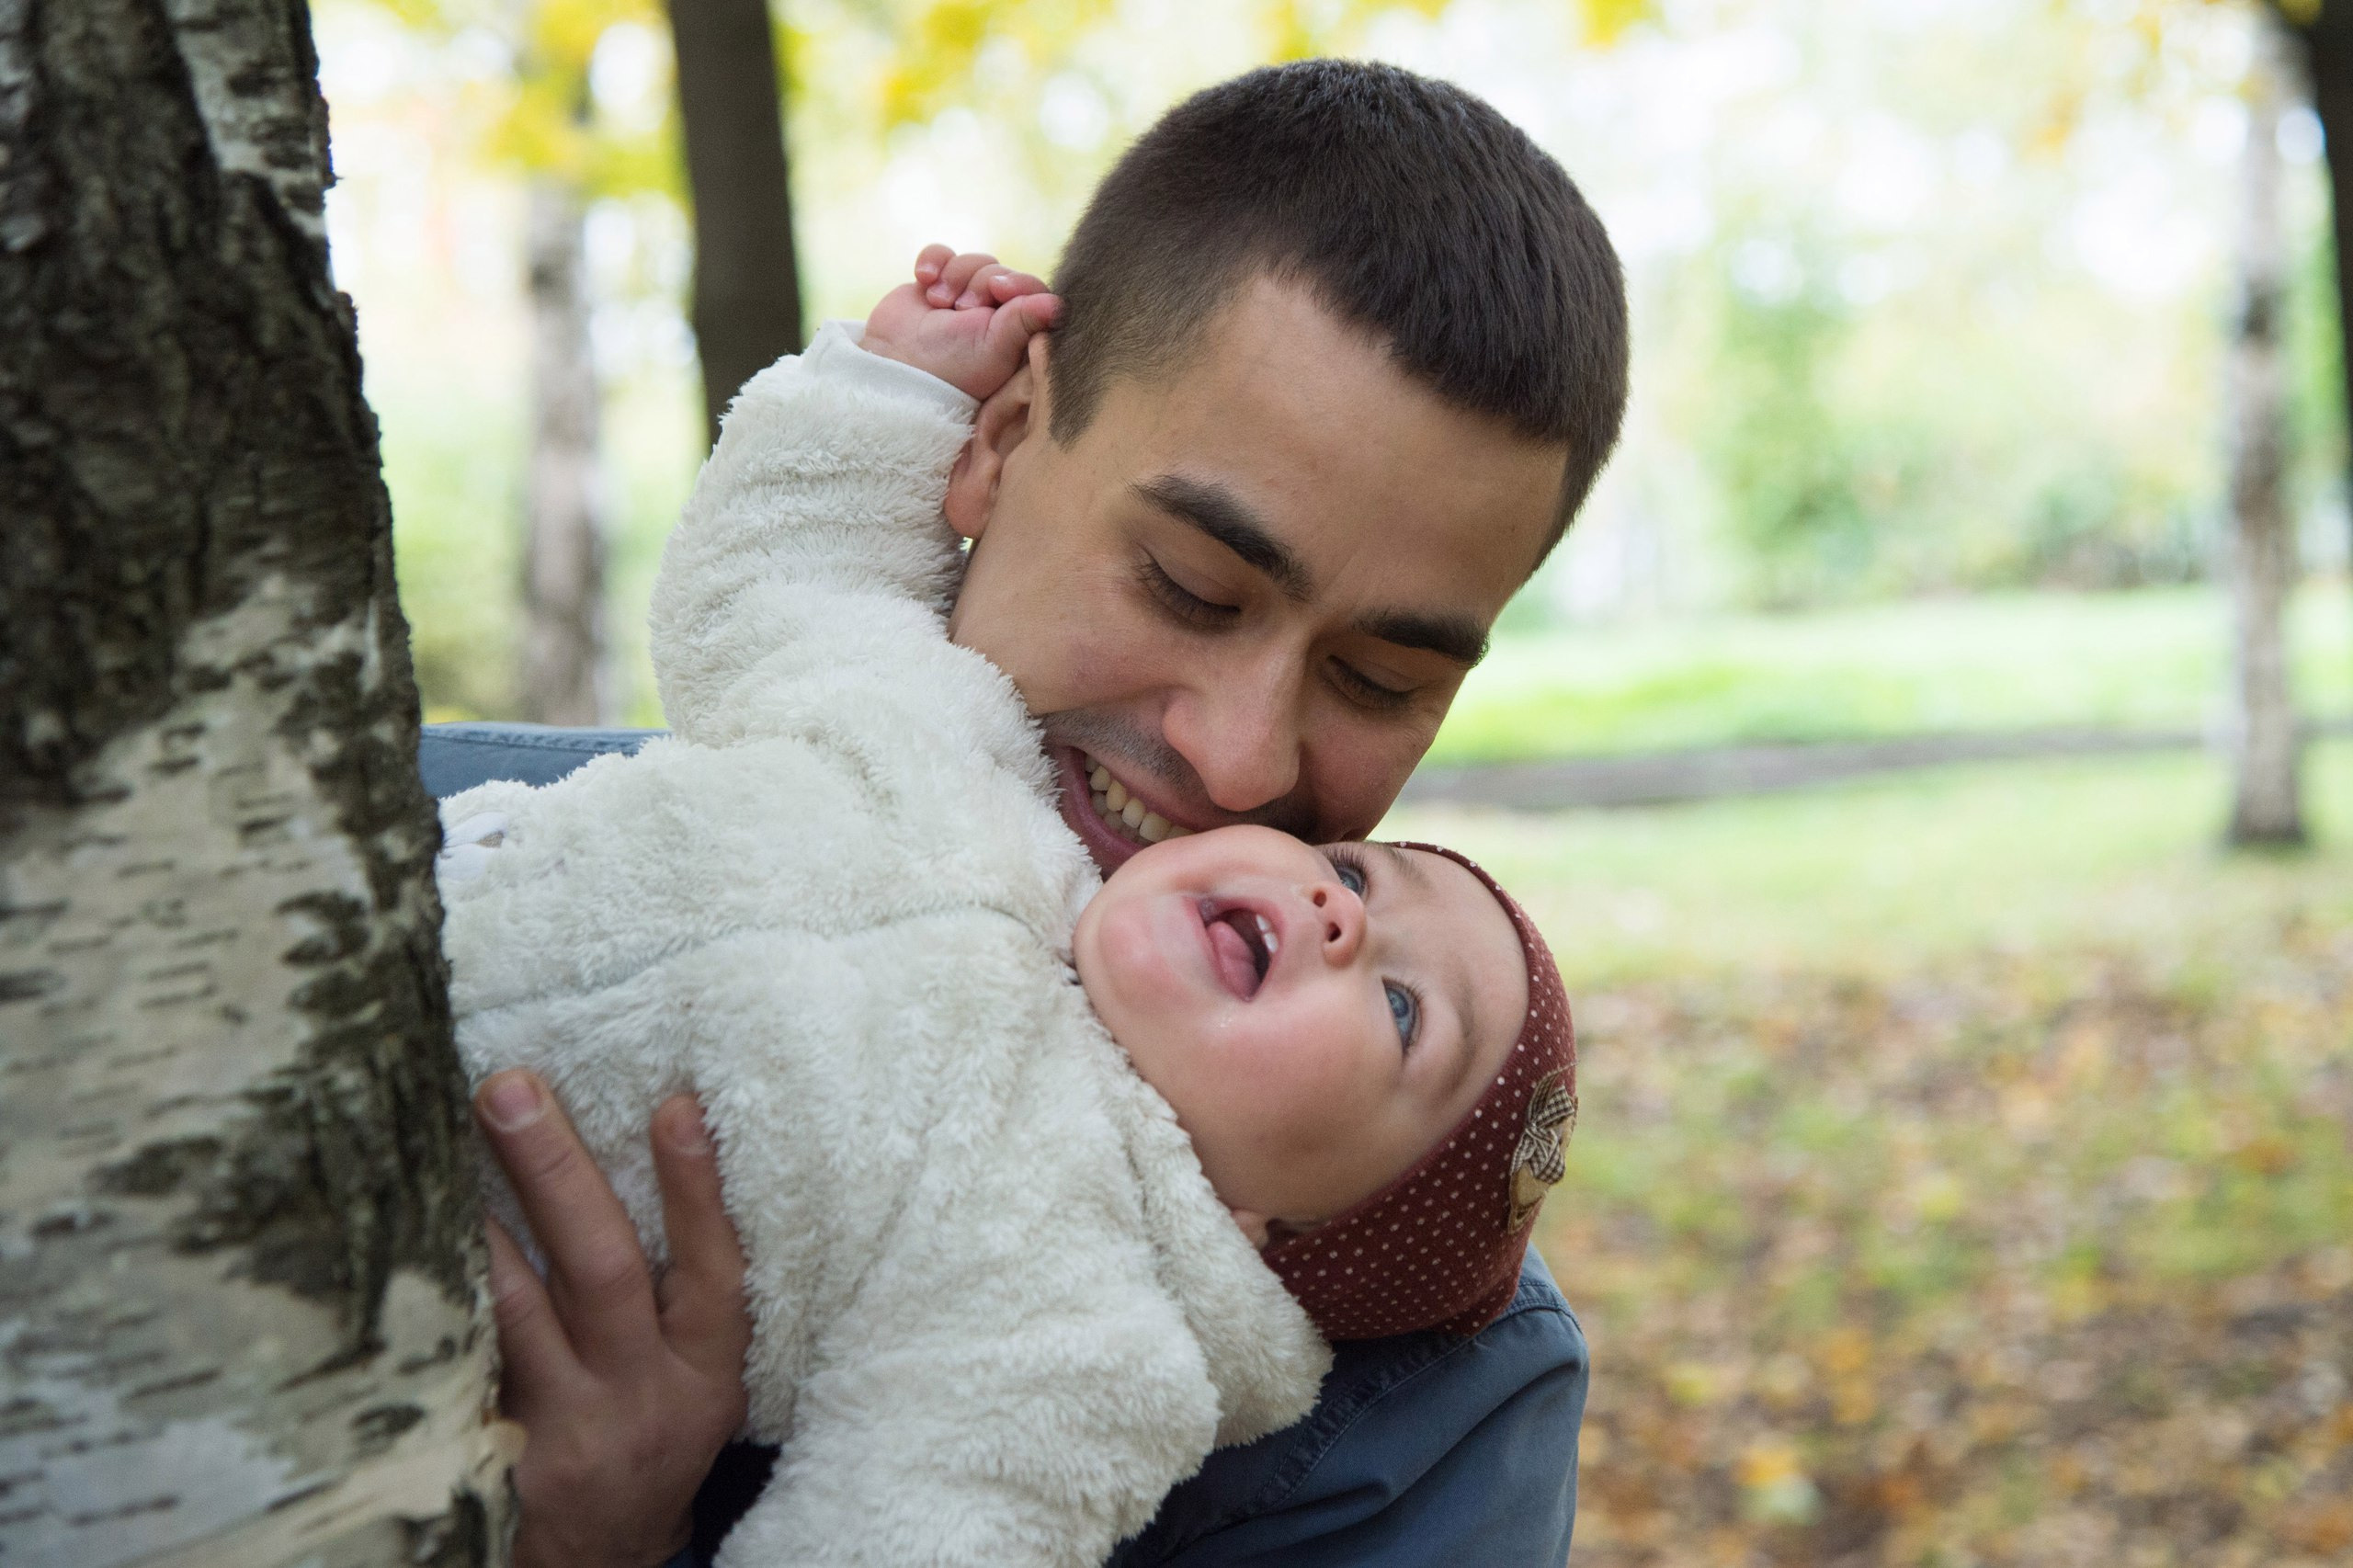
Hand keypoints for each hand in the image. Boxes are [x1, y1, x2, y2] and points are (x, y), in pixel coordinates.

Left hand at [475, 1071, 752, 1567]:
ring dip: (474, 1219)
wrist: (599, 1558)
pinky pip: (457, 1364)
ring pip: (514, 1313)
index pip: (715, 1268)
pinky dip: (433, 1298)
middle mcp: (643, 1396)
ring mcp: (565, 1431)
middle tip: (509, 1090)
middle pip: (602, 1271)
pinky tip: (396, 1243)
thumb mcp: (692, 1369)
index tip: (674, 1104)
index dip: (697, 1188)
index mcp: (708, 1368)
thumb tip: (651, 1128)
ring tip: (435, 1143)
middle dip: (556, 1171)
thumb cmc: (649, 1426)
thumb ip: (679, 1284)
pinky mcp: (492, 1459)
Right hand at [862, 244, 1061, 401]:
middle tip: (959, 310)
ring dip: (954, 275)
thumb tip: (1059, 305)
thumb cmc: (950, 370)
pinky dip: (932, 260)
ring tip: (938, 303)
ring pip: (973, 261)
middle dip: (979, 283)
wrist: (894, 368)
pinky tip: (923, 278)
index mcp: (1016, 332)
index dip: (1017, 283)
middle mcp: (994, 314)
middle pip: (1000, 271)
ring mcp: (963, 297)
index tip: (998, 290)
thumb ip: (1025, 323)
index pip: (1032, 290)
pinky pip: (941, 253)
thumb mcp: (993, 349)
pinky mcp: (935, 284)